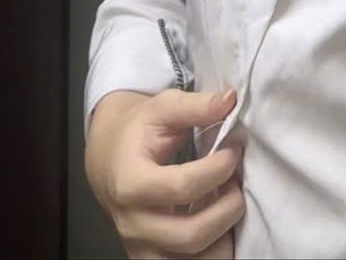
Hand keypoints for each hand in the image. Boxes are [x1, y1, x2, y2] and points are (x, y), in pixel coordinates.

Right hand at [85, 88, 243, 258]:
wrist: (109, 158)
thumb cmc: (138, 131)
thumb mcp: (163, 107)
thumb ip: (196, 105)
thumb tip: (230, 100)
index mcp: (130, 182)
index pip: (183, 186)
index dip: (218, 168)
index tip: (234, 149)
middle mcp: (132, 223)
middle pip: (191, 235)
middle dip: (228, 209)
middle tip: (237, 181)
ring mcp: (140, 246)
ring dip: (224, 233)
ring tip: (228, 199)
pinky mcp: (150, 258)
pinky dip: (213, 247)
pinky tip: (218, 217)